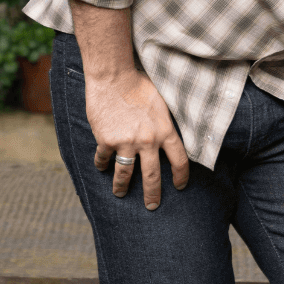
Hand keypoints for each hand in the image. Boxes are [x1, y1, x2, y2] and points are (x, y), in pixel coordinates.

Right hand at [88, 70, 189, 209]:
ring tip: (121, 194)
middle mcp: (147, 141)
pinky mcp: (106, 141)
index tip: (180, 186)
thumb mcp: (163, 103)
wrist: (114, 78)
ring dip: (122, 186)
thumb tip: (172, 135)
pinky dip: (102, 164)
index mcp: (165, 131)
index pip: (179, 161)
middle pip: (152, 176)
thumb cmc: (141, 85)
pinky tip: (102, 167)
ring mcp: (126, 143)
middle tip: (152, 206)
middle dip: (153, 194)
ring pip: (125, 173)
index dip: (181, 176)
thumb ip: (167, 122)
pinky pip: (104, 159)